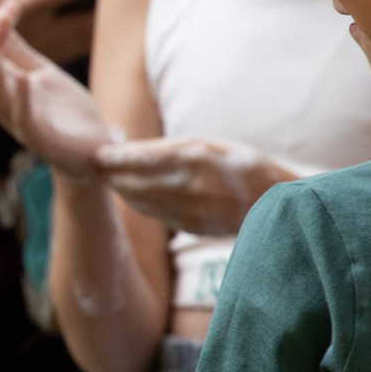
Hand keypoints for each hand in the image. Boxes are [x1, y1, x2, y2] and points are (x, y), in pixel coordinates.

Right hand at [0, 0, 118, 177]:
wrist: (92, 151)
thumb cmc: (63, 111)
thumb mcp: (40, 72)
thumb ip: (17, 51)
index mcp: (3, 87)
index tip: (11, 4)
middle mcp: (4, 104)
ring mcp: (19, 123)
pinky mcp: (39, 140)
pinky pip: (24, 119)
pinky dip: (21, 100)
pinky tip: (22, 80)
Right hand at [0, 0, 104, 63]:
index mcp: (19, 8)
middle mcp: (36, 32)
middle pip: (82, 19)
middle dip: (104, 3)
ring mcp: (43, 49)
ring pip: (83, 36)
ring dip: (104, 18)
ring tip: (125, 0)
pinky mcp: (44, 59)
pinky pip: (76, 46)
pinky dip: (93, 31)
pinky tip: (104, 16)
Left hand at [92, 136, 298, 236]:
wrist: (274, 201)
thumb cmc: (237, 164)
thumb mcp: (206, 145)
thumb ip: (167, 150)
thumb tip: (125, 149)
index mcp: (195, 157)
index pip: (142, 158)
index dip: (115, 157)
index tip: (97, 153)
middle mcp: (190, 184)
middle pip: (135, 181)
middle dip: (112, 173)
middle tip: (98, 162)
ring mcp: (190, 209)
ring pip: (140, 200)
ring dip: (122, 188)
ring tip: (110, 175)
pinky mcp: (190, 226)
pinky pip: (154, 213)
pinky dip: (138, 202)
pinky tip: (131, 192)